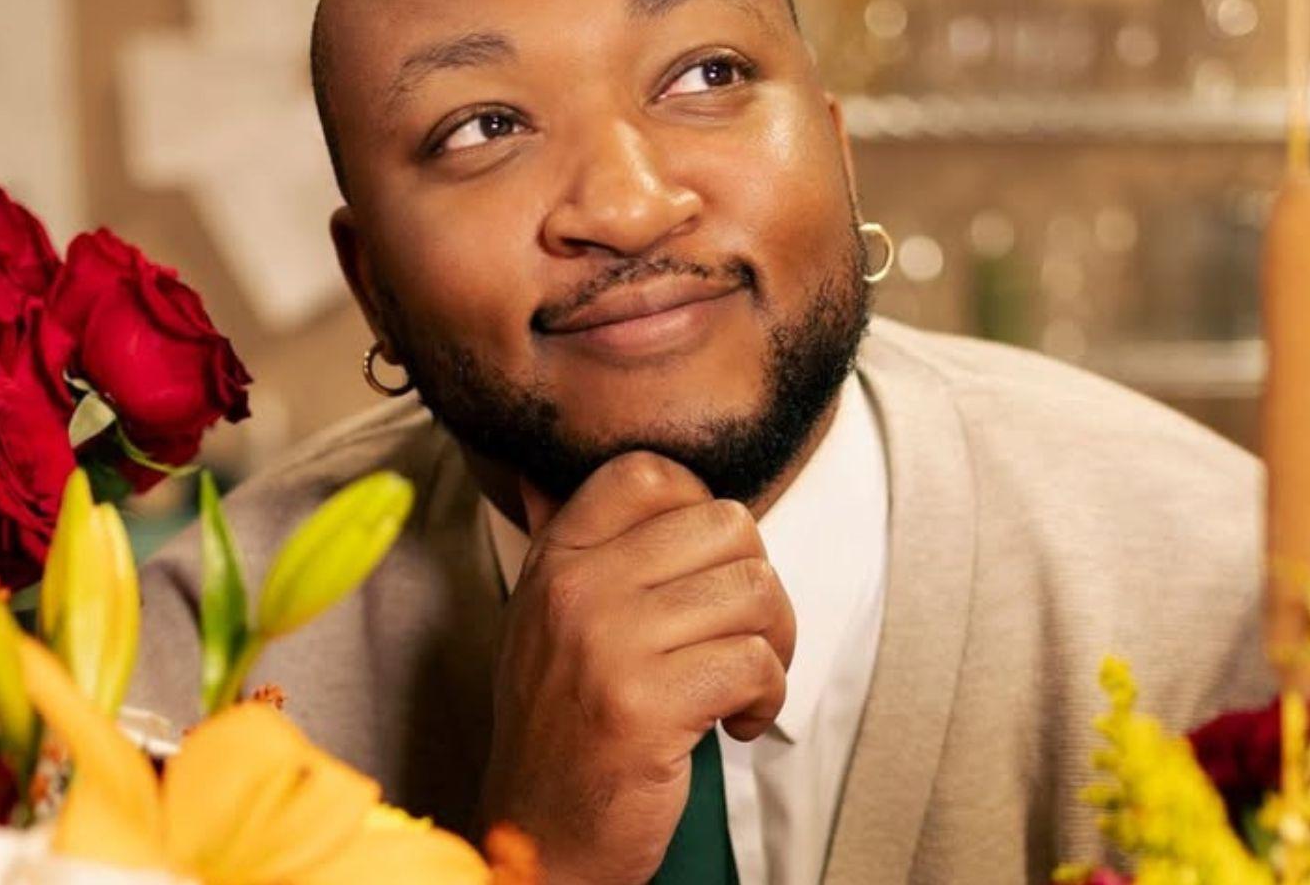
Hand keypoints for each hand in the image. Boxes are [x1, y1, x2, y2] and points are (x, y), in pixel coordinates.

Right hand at [478, 452, 795, 884]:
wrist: (535, 836)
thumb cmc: (561, 729)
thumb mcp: (545, 620)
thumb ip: (577, 550)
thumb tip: (574, 478)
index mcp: (556, 557)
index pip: (652, 472)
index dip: (705, 512)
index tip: (706, 574)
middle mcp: (574, 588)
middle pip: (726, 524)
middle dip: (759, 586)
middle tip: (743, 638)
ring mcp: (606, 644)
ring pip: (754, 590)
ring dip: (774, 646)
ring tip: (742, 685)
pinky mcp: (643, 706)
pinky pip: (754, 665)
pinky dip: (767, 700)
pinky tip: (737, 727)